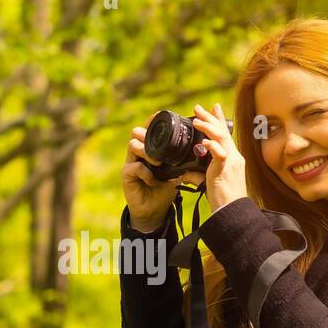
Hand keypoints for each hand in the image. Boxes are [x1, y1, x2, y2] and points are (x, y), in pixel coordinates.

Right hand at [123, 111, 206, 230]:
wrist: (154, 210)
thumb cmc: (165, 189)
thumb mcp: (177, 172)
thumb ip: (183, 159)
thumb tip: (201, 147)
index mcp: (150, 148)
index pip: (149, 129)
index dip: (153, 121)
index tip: (161, 116)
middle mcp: (139, 152)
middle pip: (136, 132)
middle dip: (148, 134)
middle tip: (160, 144)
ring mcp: (131, 162)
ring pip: (133, 145)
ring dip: (148, 152)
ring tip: (159, 163)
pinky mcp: (127, 175)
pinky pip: (135, 167)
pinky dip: (146, 172)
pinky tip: (154, 180)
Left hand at [190, 102, 246, 211]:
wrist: (232, 211)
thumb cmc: (223, 200)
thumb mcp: (208, 183)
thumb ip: (196, 175)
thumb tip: (182, 173)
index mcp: (232, 158)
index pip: (225, 134)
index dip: (219, 119)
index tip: (213, 106)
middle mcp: (234, 157)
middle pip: (223, 131)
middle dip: (210, 117)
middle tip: (198, 108)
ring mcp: (232, 162)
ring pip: (221, 138)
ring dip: (208, 127)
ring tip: (196, 120)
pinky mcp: (227, 170)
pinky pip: (220, 154)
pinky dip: (212, 146)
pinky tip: (203, 142)